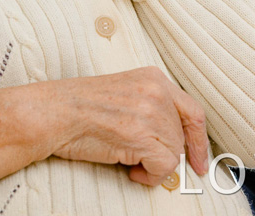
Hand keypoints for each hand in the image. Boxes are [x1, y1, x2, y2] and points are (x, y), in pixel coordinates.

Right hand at [52, 67, 208, 185]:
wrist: (54, 112)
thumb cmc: (80, 107)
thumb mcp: (125, 93)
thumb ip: (151, 107)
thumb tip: (172, 139)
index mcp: (154, 77)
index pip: (193, 110)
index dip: (199, 139)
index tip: (200, 159)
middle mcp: (156, 91)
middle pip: (183, 135)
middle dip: (168, 154)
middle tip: (144, 163)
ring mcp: (149, 112)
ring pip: (175, 152)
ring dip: (154, 165)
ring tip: (129, 163)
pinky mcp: (141, 135)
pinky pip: (164, 166)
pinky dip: (151, 176)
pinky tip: (130, 171)